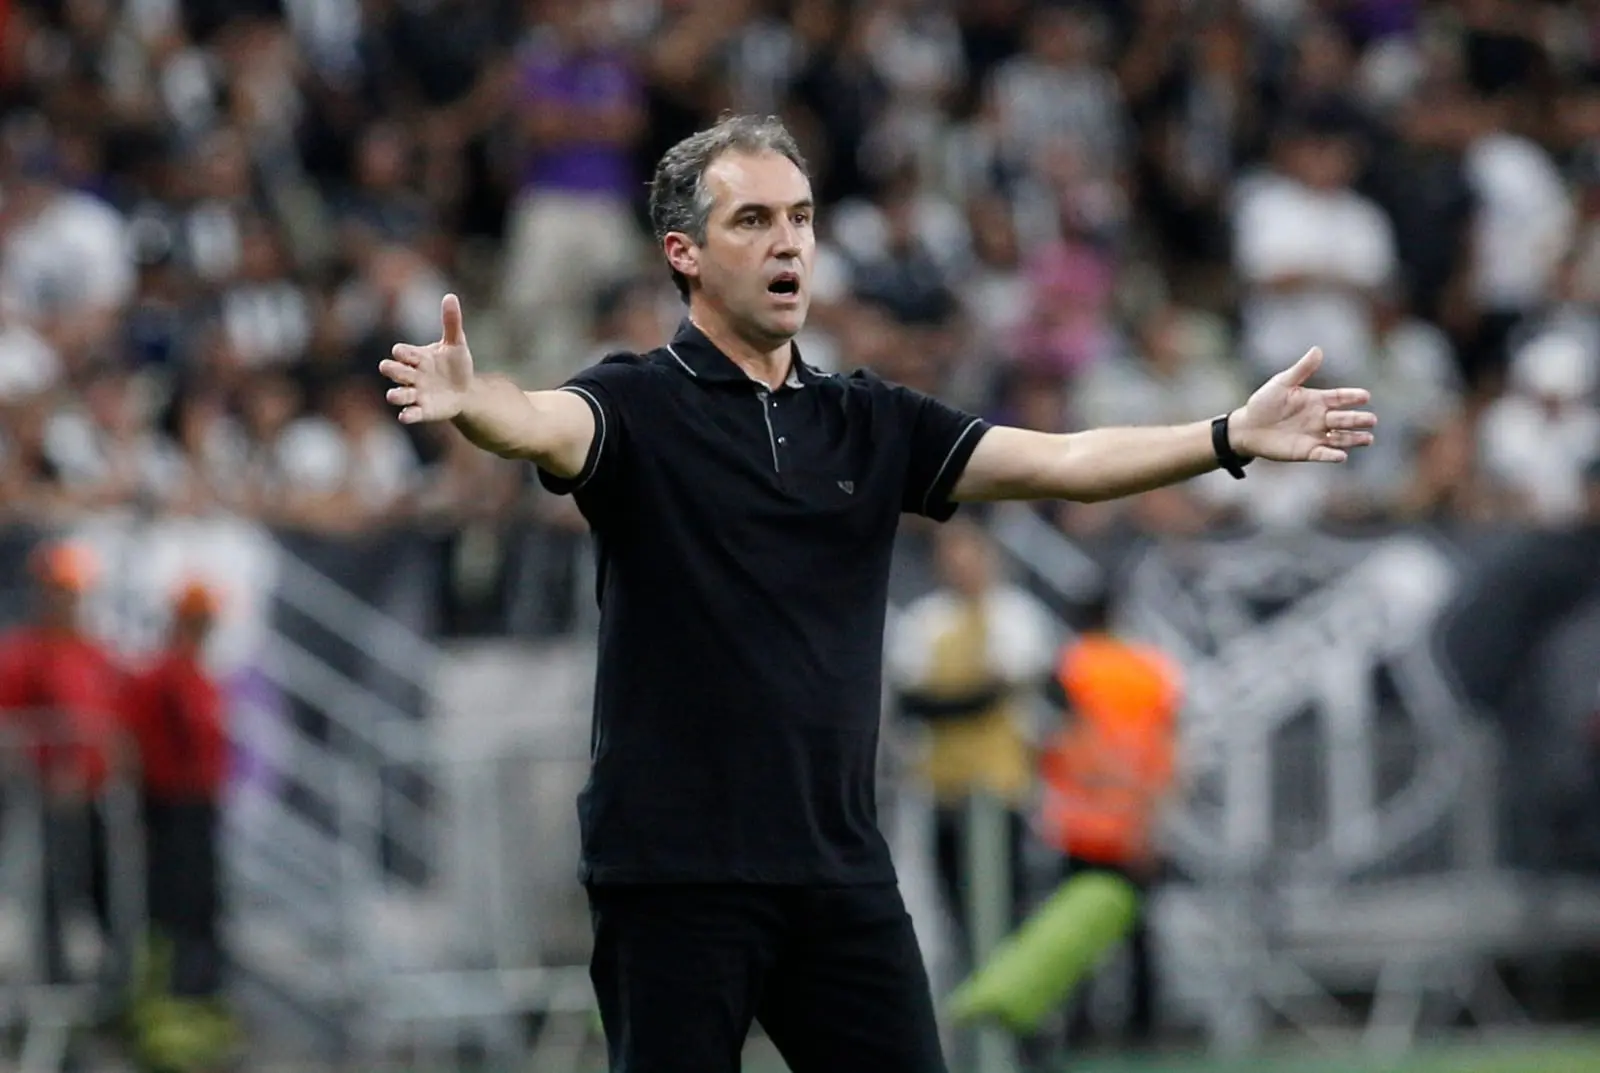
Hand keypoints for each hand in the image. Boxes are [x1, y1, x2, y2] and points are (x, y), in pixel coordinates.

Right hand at [381, 294, 474, 424]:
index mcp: (417, 357)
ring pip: (398, 394)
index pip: (403, 352)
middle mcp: (412, 375)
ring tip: (394, 396)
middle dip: (392, 370)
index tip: (401, 352)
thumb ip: (451, 322)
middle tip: (390, 368)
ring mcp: (416, 393)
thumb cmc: (455, 364)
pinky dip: (407, 415)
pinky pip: (411, 413)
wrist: (465, 391)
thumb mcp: (456, 343)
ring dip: (396, 395)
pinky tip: (406, 415)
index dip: (402, 352)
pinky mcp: (423, 410)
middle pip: (394, 371)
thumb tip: (450, 296)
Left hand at [1230, 347, 1375, 462]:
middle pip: (1344, 419)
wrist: (1246, 428)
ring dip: (1354, 439)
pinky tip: (1341, 455)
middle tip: (1372, 420)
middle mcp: (1320, 418)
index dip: (1353, 396)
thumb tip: (1318, 350)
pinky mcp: (1306, 452)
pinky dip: (1332, 455)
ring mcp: (1314, 435)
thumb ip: (1301, 369)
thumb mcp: (1282, 383)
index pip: (1340, 397)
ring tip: (1368, 439)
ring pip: (1339, 438)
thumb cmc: (1263, 403)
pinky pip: (1322, 454)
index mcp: (1317, 400)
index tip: (1365, 396)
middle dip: (1358, 419)